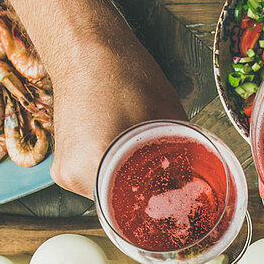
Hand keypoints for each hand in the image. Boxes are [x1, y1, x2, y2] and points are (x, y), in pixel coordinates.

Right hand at [48, 28, 186, 198]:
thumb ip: (186, 152)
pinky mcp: (62, 166)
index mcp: (96, 164)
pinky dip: (113, 173)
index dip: (159, 211)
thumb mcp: (168, 115)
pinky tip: (123, 153)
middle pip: (120, 207)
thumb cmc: (122, 72)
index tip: (175, 210)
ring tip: (141, 160)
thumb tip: (202, 179)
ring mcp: (64, 173)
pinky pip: (95, 182)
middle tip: (166, 183)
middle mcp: (73, 176)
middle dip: (146, 197)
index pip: (133, 213)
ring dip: (128, 184)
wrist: (83, 49)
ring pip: (107, 196)